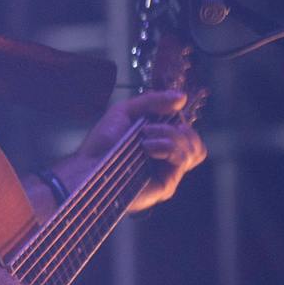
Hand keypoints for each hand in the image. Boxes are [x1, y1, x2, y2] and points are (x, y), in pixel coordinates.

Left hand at [60, 88, 204, 213]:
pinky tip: (147, 147)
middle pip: (197, 145)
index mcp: (162, 146)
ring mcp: (167, 175)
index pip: (189, 136)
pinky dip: (168, 148)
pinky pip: (181, 163)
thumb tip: (182, 97)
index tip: (162, 115)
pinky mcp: (164, 187)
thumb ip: (153, 102)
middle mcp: (167, 162)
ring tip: (145, 138)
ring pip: (193, 152)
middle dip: (178, 130)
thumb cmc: (102, 142)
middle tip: (149, 128)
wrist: (87, 164)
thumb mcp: (126, 111)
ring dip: (171, 137)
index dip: (181, 123)